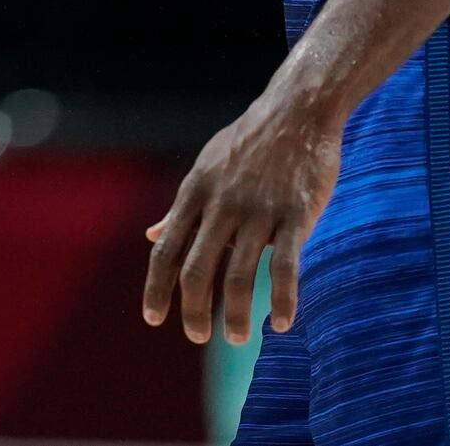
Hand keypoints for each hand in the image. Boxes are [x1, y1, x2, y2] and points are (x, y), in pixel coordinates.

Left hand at [141, 86, 341, 343]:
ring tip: (236, 339)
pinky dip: (283, 299)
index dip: (157, 287)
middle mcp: (221, 204)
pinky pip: (286, 266)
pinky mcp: (296, 214)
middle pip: (196, 268)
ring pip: (239, 274)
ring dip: (235, 314)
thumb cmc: (248, 144)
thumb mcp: (205, 169)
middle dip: (193, 309)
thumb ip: (181, 208)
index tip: (154, 318)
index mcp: (195, 192)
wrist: (297, 111)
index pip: (166, 249)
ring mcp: (259, 210)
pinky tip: (282, 323)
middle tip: (198, 337)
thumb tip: (152, 235)